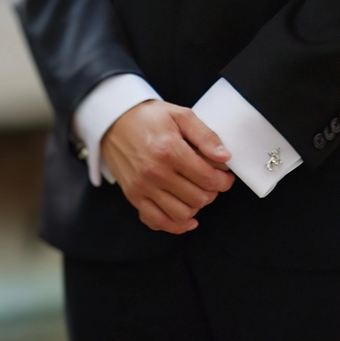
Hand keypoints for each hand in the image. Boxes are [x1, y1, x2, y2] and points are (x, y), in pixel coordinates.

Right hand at [101, 100, 235, 234]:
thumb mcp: (180, 115)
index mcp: (169, 150)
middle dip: (212, 192)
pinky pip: (158, 222)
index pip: (208, 178)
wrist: (114, 121)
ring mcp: (143, 187)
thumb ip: (205, 135)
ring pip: (182, 214)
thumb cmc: (149, 117)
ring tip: (197, 192)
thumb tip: (225, 157)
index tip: (225, 176)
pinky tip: (187, 218)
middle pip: (198, 198)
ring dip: (196, 207)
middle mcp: (155, 172)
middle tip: (211, 181)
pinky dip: (175, 225)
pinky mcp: (133, 196)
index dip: (223, 180)